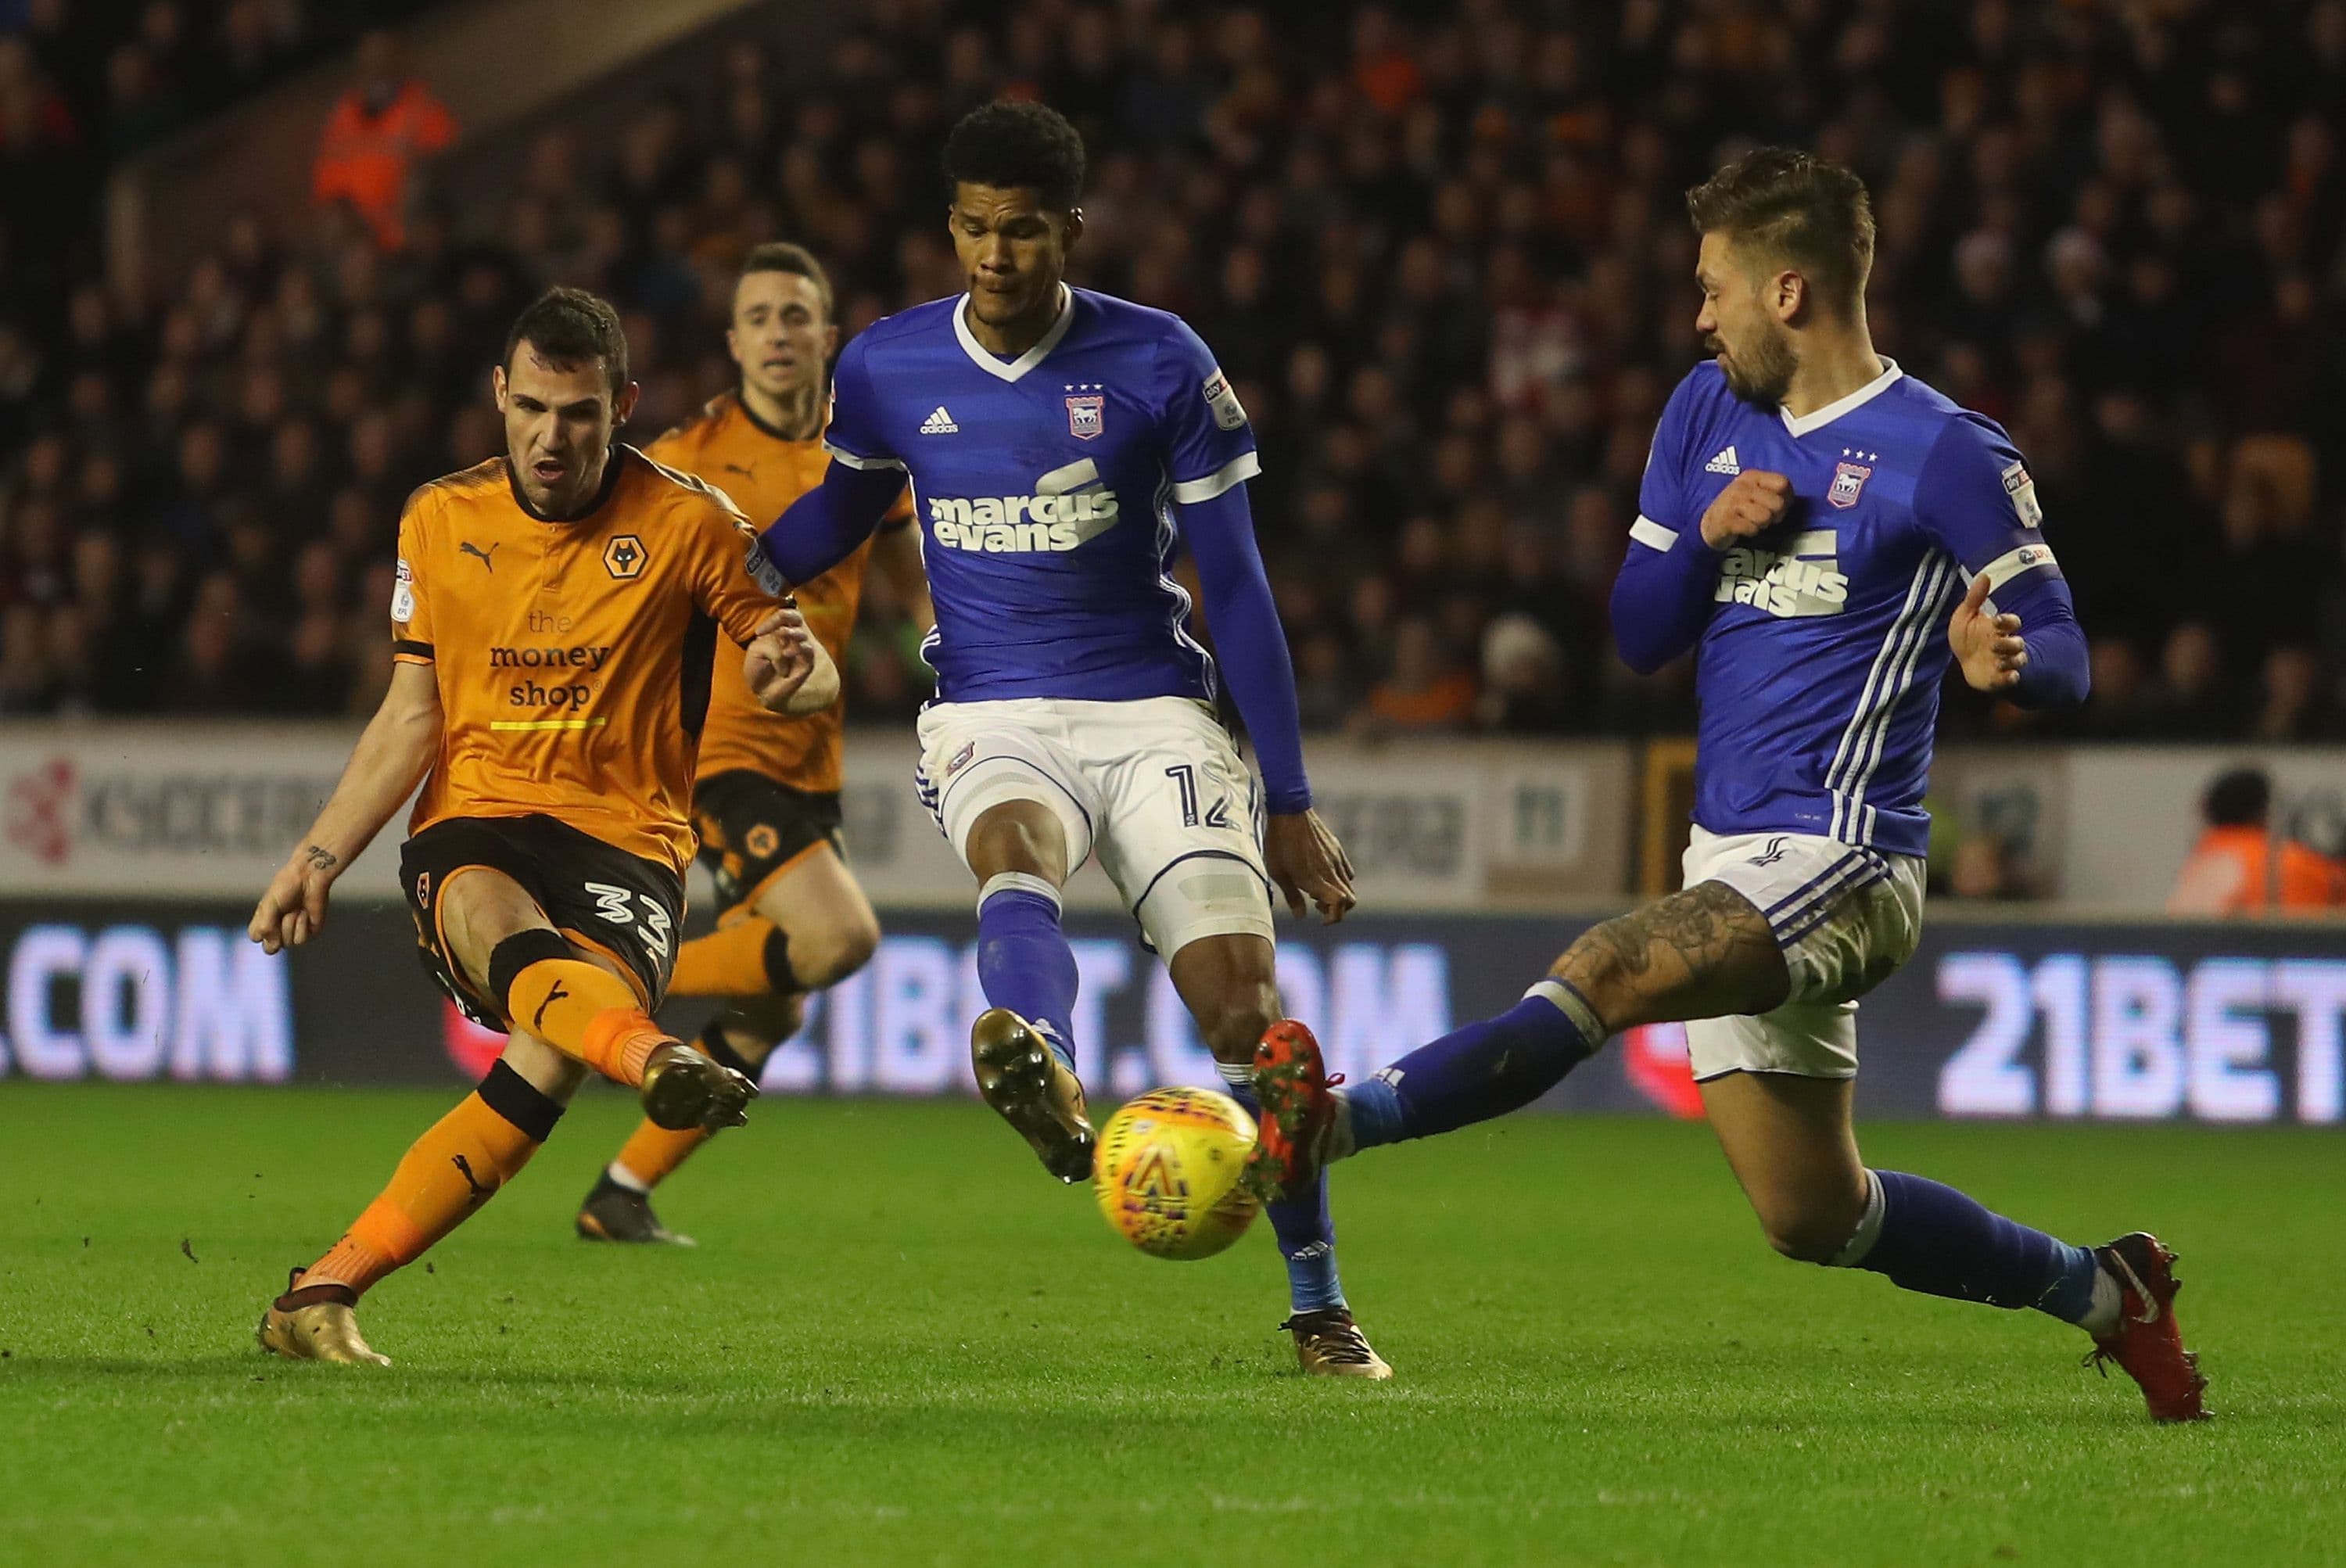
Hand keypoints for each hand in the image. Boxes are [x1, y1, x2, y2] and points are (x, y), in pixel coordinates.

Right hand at [250, 844, 338, 953]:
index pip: (256, 937)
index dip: (260, 930)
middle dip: (276, 932)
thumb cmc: (287, 887)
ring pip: (287, 944)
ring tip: (295, 909)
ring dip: (290, 924)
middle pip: (270, 948)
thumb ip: (265, 926)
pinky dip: (301, 925)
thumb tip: (273, 946)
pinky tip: (304, 913)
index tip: (267, 914)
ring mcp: (294, 931)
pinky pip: (301, 939)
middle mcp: (278, 928)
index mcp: (265, 920)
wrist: (309, 878)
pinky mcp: (309, 932)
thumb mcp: (269, 905)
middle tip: (281, 915)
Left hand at [744, 601, 816, 708]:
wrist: (766, 692)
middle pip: (795, 615)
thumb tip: (785, 635)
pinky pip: (807, 648)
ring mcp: (801, 649)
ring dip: (789, 635)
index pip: (783, 615)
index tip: (758, 634)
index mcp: (779, 632)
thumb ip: (769, 639)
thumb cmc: (760, 670)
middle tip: (774, 632)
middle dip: (782, 619)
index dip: (772, 619)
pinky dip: (797, 649)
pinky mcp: (808, 662)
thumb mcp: (757, 650)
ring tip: (782, 649)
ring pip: (800, 633)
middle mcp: (792, 638)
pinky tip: (787, 654)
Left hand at [1264, 809, 1355, 923]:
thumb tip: (1301, 916)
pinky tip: (1323, 875)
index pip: (1339, 905)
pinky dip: (1340, 880)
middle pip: (1350, 900)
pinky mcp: (1337, 849)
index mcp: (1315, 879)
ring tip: (1317, 890)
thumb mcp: (1278, 872)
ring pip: (1349, 886)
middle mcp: (1330, 871)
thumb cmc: (1278, 842)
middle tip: (1318, 905)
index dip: (1334, 918)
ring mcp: (1336, 859)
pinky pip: (1347, 871)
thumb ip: (1292, 896)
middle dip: (1337, 910)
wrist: (1289, 810)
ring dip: (1338, 895)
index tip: (1321, 919)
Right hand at [1699, 469, 1792, 548]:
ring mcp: (1733, 502)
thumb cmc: (1738, 508)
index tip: (1777, 506)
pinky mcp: (1727, 520)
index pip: (1783, 483)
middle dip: (1775, 515)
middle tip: (1764, 517)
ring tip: (1752, 522)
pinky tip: (1743, 528)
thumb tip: (1789, 499)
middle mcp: (1742, 486)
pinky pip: (1752, 529)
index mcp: (1752, 476)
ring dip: (1762, 524)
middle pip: (1778, 503)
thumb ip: (1772, 491)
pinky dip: (1751, 532)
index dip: (1786, 498)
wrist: (1710, 524)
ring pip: (1766, 517)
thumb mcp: (1754, 492)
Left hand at [1950, 572, 2027, 691]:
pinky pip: (2010, 679)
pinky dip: (2010, 678)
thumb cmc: (1967, 636)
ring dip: (2012, 660)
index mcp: (1998, 628)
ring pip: (2018, 660)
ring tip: (1998, 660)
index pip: (2012, 622)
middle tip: (1995, 644)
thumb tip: (1984, 575)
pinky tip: (2009, 677)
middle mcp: (2005, 644)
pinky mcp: (1999, 678)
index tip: (1995, 620)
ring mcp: (2004, 661)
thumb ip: (1975, 598)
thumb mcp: (1965, 616)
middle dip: (2010, 644)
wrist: (1962, 661)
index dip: (2007, 621)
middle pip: (2018, 644)